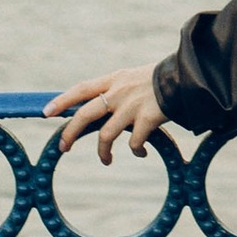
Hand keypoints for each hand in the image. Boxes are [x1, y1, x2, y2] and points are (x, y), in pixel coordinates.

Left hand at [46, 67, 169, 162]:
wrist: (189, 76)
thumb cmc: (160, 79)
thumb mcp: (133, 77)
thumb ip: (116, 90)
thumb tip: (97, 106)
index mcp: (114, 79)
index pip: (81, 88)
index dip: (63, 100)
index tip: (47, 112)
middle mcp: (120, 92)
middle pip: (85, 114)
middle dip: (70, 133)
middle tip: (64, 148)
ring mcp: (133, 106)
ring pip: (106, 135)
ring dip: (103, 152)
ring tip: (106, 160)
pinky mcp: (148, 119)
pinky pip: (135, 143)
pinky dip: (136, 150)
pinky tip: (141, 152)